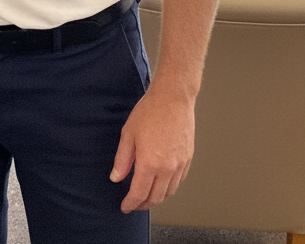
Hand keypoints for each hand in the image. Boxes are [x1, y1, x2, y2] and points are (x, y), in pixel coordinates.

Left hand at [110, 86, 194, 212]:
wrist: (173, 98)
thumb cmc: (150, 111)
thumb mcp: (128, 134)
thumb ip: (122, 159)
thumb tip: (116, 177)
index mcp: (150, 163)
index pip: (139, 193)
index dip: (130, 204)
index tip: (125, 207)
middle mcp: (167, 168)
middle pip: (155, 198)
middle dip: (143, 204)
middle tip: (134, 203)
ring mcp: (180, 165)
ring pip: (169, 192)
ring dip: (157, 198)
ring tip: (146, 195)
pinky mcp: (188, 159)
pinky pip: (179, 181)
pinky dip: (169, 187)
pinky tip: (161, 182)